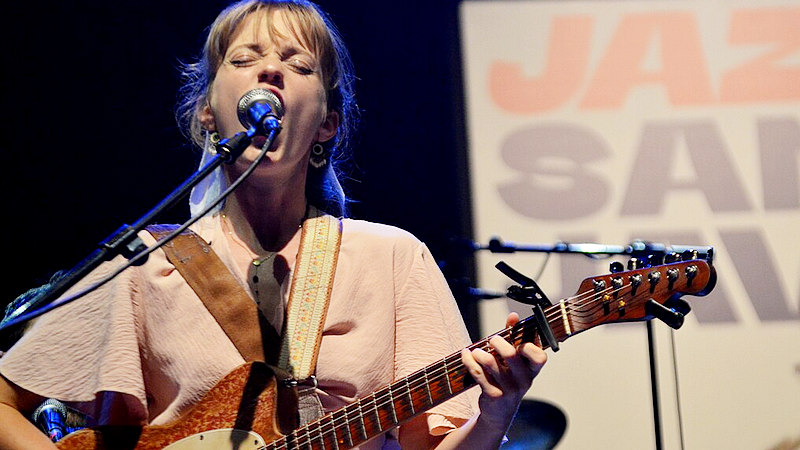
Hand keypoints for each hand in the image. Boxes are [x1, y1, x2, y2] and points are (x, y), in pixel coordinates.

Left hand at [460, 312, 546, 432]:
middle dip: (498, 342)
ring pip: (490, 362)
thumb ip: (514, 337)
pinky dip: (469, 361)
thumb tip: (513, 316)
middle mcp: (524, 381)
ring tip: (475, 351)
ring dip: (480, 353)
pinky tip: (466, 355)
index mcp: (532, 371)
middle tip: (492, 340)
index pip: (540, 357)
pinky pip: (478, 373)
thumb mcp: (514, 362)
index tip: (518, 340)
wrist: (498, 413)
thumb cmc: (507, 380)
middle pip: (511, 354)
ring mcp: (509, 389)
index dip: (529, 346)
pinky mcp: (493, 395)